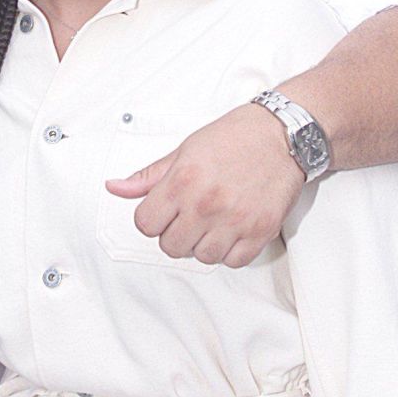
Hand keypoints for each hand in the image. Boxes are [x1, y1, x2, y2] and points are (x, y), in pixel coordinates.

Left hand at [105, 104, 304, 267]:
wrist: (281, 135)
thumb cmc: (234, 138)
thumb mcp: (184, 150)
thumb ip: (149, 176)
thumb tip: (116, 188)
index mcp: (182, 181)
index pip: (145, 224)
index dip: (152, 219)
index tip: (164, 211)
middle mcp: (206, 203)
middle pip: (170, 246)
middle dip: (175, 233)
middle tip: (190, 215)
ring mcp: (234, 221)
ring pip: (202, 257)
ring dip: (203, 243)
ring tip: (213, 221)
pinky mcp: (260, 232)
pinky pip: (234, 261)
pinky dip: (230, 251)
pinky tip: (232, 229)